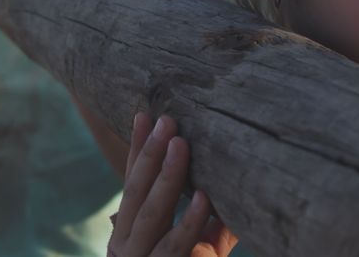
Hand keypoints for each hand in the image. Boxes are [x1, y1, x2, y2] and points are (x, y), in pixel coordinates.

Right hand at [108, 113, 236, 256]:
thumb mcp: (199, 248)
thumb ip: (210, 225)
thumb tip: (232, 187)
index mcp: (129, 232)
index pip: (131, 184)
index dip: (137, 150)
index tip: (144, 115)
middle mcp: (125, 243)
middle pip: (136, 191)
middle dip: (151, 153)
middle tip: (167, 120)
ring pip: (151, 213)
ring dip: (167, 176)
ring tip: (180, 144)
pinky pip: (173, 246)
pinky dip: (189, 222)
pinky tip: (203, 199)